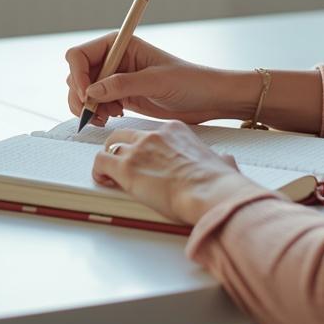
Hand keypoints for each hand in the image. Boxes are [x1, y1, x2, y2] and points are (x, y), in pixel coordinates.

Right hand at [65, 34, 250, 126]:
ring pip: (83, 91)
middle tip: (94, 112)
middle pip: (77, 74)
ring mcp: (116, 78)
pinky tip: (111, 118)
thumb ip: (124, 84)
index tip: (87, 95)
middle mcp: (115, 59)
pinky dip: (96, 113)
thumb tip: (92, 91)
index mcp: (121, 44)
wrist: (209, 99)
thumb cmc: (191, 81)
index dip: (78, 75)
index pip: (80, 54)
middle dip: (80, 95)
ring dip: (87, 107)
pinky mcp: (121, 96)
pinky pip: (95, 103)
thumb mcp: (157, 81)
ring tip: (106, 118)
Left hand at [92, 120, 270, 224]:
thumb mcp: (221, 161)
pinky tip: (104, 181)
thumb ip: (219, 158)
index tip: (144, 158)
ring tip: (109, 174)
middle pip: (126, 134)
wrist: (210, 192)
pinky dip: (98, 171)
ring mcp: (138, 149)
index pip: (150, 132)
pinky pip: (100, 162)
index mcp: (175, 130)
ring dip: (108, 160)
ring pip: (110, 146)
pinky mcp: (126, 167)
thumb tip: (225, 161)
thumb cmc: (217, 182)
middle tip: (120, 163)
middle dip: (120, 148)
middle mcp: (154, 134)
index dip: (143, 146)